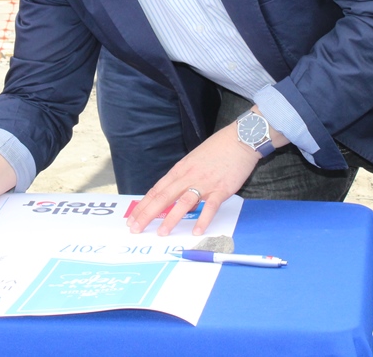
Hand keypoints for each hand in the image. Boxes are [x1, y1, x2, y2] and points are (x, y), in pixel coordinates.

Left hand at [126, 123, 266, 236]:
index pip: (157, 190)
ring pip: (184, 202)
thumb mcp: (193, 160)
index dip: (144, 205)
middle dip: (148, 214)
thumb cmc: (217, 149)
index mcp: (180, 169)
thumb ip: (183, 177)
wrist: (240, 139)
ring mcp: (205, 183)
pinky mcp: (221, 189)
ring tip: (162, 233)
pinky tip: (197, 231)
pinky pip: (210, 207)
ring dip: (172, 218)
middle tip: (136, 228)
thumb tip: (173, 193)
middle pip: (164, 197)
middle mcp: (188, 176)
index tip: (133, 218)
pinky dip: (203, 219)